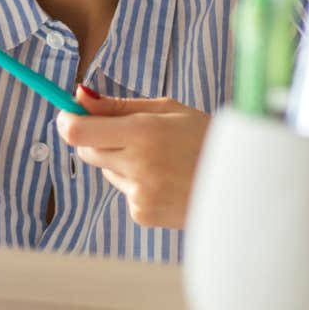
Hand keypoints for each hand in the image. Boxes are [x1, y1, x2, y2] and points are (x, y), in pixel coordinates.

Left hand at [56, 86, 210, 229]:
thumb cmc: (204, 138)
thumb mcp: (167, 110)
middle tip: (126, 133)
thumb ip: (118, 105)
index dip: (67, 122)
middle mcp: (137, 164)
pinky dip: (136, 185)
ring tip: (158, 160)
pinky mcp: (142, 214)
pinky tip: (164, 180)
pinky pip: (124, 192)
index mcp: (143, 132)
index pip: (79, 132)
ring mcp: (139, 193)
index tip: (67, 115)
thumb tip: (79, 95)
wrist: (241, 183)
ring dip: (120, 163)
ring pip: (106, 172)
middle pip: (86, 152)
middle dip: (95, 140)